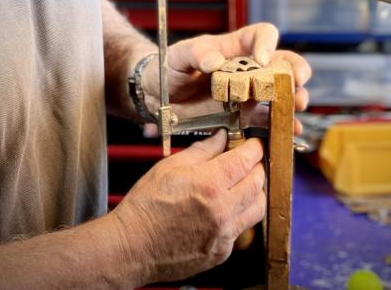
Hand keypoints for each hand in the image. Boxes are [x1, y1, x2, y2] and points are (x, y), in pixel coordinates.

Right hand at [111, 130, 265, 284]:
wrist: (132, 247)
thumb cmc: (145, 208)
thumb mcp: (170, 166)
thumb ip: (202, 150)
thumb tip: (220, 137)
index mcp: (209, 184)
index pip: (246, 160)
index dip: (254, 148)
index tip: (253, 144)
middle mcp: (221, 211)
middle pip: (258, 183)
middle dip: (257, 167)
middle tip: (249, 161)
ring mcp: (223, 234)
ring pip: (257, 208)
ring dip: (255, 192)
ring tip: (243, 183)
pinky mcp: (221, 252)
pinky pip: (242, 229)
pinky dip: (240, 215)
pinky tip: (226, 208)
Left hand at [141, 23, 310, 133]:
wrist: (159, 97)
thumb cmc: (170, 68)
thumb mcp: (178, 56)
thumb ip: (195, 53)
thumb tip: (215, 61)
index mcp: (235, 47)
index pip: (261, 35)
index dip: (267, 43)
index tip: (262, 59)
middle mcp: (248, 68)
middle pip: (282, 63)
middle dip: (295, 71)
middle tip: (298, 82)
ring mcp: (249, 93)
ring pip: (281, 92)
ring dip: (293, 98)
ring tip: (296, 106)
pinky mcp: (245, 116)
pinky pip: (268, 120)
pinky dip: (280, 126)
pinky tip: (287, 131)